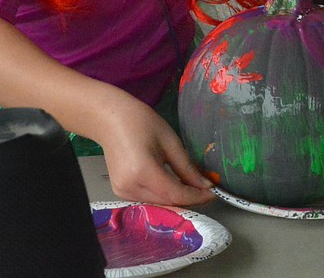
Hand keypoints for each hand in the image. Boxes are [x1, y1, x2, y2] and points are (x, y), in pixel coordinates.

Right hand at [96, 95, 215, 206]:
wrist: (109, 119)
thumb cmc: (140, 122)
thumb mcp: (170, 142)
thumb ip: (187, 168)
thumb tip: (205, 186)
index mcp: (143, 172)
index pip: (176, 194)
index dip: (197, 197)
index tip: (214, 193)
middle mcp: (130, 187)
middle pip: (167, 202)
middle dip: (189, 199)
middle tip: (206, 190)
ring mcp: (122, 192)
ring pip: (158, 204)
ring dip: (177, 199)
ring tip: (192, 188)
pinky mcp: (120, 192)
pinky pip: (148, 200)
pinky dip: (163, 196)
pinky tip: (174, 187)